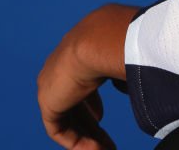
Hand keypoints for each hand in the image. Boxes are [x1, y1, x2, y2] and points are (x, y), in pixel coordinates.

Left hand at [37, 3, 139, 148]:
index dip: (90, 102)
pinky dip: (77, 142)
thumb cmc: (120, 40)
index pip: (78, 82)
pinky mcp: (48, 102)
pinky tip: (96, 149)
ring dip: (87, 137)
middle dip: (90, 125)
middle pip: (73, 103)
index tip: (100, 116)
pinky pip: (59, 129)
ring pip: (68, 118)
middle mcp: (60, 67)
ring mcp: (52, 84)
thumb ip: (124, 67)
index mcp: (75, 52)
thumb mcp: (124, 51)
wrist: (99, 39)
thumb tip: (130, 83)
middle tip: (108, 144)